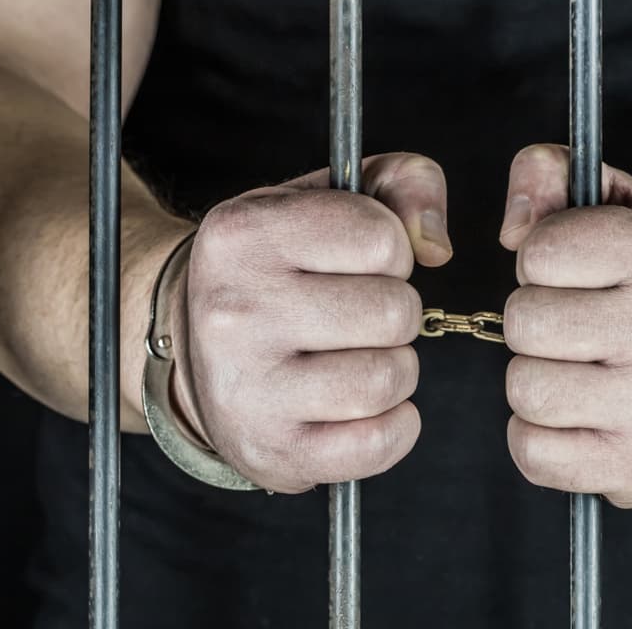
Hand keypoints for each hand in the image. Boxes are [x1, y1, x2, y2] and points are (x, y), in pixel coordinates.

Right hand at [170, 153, 451, 492]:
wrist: (196, 349)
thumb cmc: (280, 267)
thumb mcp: (326, 199)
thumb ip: (402, 182)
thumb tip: (435, 245)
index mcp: (245, 233)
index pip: (382, 238)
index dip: (391, 251)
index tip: (361, 262)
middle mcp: (235, 309)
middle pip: (395, 312)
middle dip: (397, 313)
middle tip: (361, 317)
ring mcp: (249, 387)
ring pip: (389, 378)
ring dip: (395, 369)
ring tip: (359, 357)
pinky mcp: (272, 449)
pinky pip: (379, 443)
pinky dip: (394, 426)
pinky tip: (365, 407)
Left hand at [499, 145, 631, 507]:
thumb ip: (559, 177)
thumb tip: (511, 224)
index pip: (539, 251)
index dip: (543, 263)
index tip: (578, 276)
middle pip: (523, 323)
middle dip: (537, 323)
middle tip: (580, 328)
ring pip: (523, 388)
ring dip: (538, 379)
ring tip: (584, 371)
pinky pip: (532, 452)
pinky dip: (539, 437)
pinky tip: (579, 417)